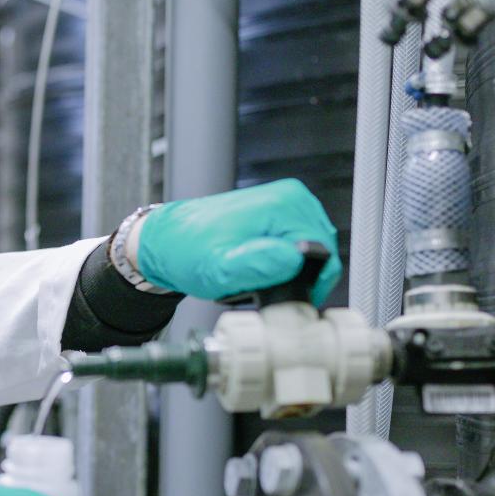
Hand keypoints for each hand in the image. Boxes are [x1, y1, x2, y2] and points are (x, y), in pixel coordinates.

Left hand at [131, 179, 341, 306]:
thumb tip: (293, 259)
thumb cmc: (188, 253)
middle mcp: (290, 197)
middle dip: (302, 276)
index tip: (284, 298)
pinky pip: (301, 243)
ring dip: (295, 270)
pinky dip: (287, 260)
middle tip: (265, 287)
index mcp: (283, 205)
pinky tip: (262, 266)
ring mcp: (287, 201)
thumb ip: (256, 266)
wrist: (168, 240)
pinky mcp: (281, 210)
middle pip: (322, 251)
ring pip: (313, 250)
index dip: (311, 284)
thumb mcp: (218, 270)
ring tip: (260, 275)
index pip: (325, 254)